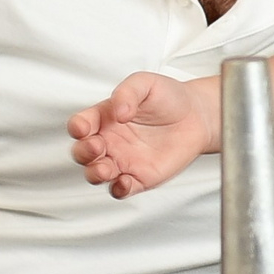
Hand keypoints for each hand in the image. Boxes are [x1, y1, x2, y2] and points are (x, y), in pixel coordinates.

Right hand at [68, 73, 214, 197]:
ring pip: (96, 174)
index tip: (83, 127)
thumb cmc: (168, 97)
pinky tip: (125, 181)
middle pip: (82, 153)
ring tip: (105, 169)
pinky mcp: (139, 177)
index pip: (80, 125)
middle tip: (97, 146)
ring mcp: (122, 160)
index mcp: (104, 117)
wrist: (196, 116)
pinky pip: (121, 189)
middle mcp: (109, 141)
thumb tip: (118, 112)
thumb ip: (128, 93)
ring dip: (95, 174)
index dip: (77, 127)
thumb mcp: (146, 84)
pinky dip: (119, 189)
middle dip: (83, 152)